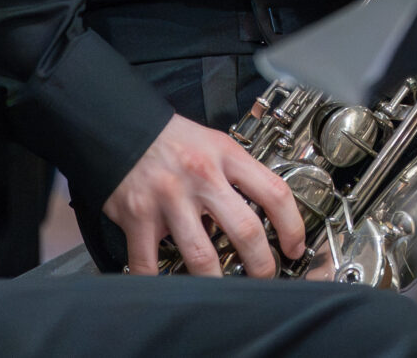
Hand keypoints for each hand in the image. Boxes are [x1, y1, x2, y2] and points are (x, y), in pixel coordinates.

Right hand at [103, 114, 307, 277]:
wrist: (121, 126)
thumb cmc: (171, 139)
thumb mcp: (215, 142)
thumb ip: (237, 174)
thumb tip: (263, 212)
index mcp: (225, 156)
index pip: (273, 192)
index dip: (292, 226)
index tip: (295, 247)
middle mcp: (200, 177)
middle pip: (245, 231)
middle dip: (262, 265)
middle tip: (264, 277)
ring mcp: (169, 198)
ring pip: (202, 255)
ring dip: (217, 282)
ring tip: (224, 289)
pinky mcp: (138, 217)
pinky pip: (149, 263)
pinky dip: (158, 283)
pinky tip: (168, 288)